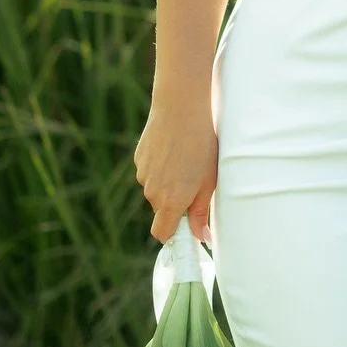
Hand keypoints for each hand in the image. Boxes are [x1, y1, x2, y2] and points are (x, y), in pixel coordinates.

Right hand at [133, 103, 217, 244]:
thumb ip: (200, 213)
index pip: (161, 233)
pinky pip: (150, 171)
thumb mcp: (208, 182)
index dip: (172, 233)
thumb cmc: (202, 146)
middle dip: (175, 202)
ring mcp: (142, 174)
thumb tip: (201, 237)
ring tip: (186, 160)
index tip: (185, 227)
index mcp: (170, 201)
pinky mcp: (139, 158)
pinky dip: (160, 167)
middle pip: (161, 209)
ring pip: (155, 189)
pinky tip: (173, 149)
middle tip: (195, 180)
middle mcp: (152, 192)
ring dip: (168, 182)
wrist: (181, 109)